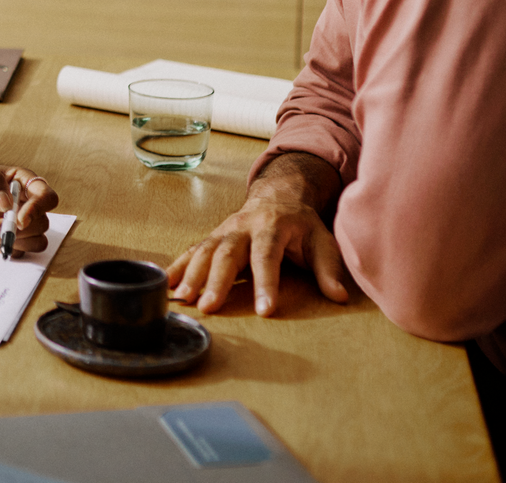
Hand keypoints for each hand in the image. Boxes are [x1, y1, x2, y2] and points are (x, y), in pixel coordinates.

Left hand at [0, 162, 56, 254]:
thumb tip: (7, 203)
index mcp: (23, 182)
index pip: (47, 197)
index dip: (38, 210)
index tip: (18, 219)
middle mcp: (26, 204)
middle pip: (42, 224)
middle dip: (15, 229)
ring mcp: (18, 224)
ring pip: (36, 241)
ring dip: (10, 240)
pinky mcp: (7, 238)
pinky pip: (18, 252)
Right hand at [166, 193, 350, 316]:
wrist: (279, 196)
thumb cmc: (301, 224)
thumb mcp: (322, 241)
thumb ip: (328, 268)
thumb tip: (339, 296)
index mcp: (272, 227)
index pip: (267, 256)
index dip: (266, 282)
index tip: (265, 309)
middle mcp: (243, 227)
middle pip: (227, 253)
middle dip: (216, 280)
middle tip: (209, 307)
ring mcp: (224, 231)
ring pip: (204, 251)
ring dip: (191, 275)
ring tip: (183, 299)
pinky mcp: (213, 237)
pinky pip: (192, 250)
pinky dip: (178, 266)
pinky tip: (167, 284)